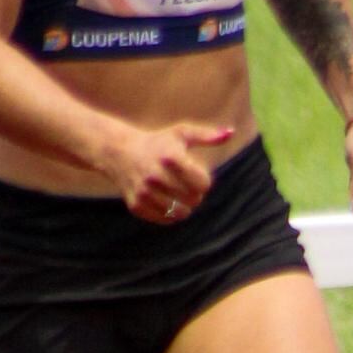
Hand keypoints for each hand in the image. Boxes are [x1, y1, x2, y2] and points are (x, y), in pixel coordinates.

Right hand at [107, 122, 233, 223]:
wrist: (120, 153)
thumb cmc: (158, 143)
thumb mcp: (181, 133)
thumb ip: (207, 135)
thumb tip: (231, 132)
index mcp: (170, 157)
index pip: (203, 184)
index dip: (203, 181)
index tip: (196, 173)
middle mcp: (155, 176)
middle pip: (193, 200)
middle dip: (195, 194)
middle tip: (186, 185)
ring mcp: (144, 192)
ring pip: (180, 213)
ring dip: (184, 206)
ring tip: (178, 194)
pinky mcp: (136, 205)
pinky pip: (165, 220)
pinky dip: (170, 214)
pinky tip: (166, 201)